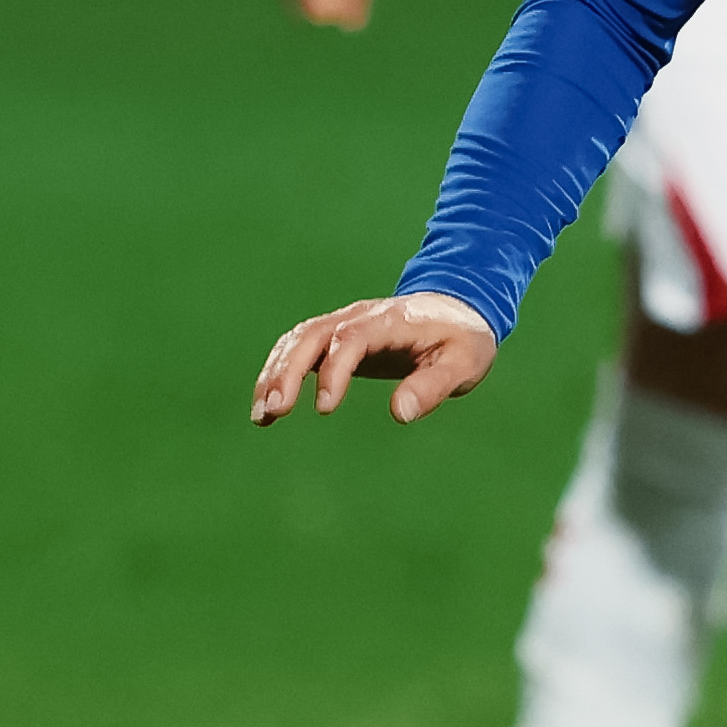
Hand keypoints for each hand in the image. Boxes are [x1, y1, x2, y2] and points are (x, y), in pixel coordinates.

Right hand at [251, 292, 499, 426]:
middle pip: (313, 335)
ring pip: (298, 341)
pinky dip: (279, 373)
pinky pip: (299, 349)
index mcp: (392, 320)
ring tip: (261, 417)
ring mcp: (345, 323)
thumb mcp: (464, 364)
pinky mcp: (336, 337)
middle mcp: (360, 316)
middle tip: (273, 412)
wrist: (457, 310)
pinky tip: (267, 408)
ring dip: (275, 374)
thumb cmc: (463, 340)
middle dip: (288, 372)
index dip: (334, 370)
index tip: (324, 408)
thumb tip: (399, 414)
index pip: (352, 338)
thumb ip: (434, 387)